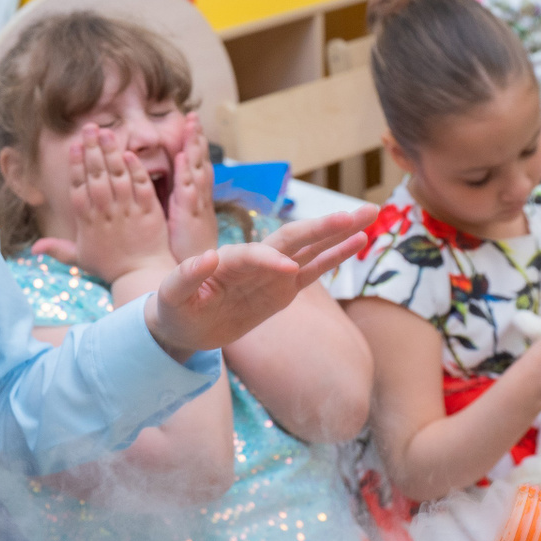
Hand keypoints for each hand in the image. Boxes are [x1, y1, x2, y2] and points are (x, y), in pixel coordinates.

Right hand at [31, 125, 176, 284]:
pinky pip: (141, 187)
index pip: (79, 189)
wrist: (141, 277)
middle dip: (92, 151)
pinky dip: (136, 171)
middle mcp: (106, 214)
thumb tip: (33, 248)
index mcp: (88, 223)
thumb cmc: (111, 267)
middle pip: (97, 177)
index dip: (76, 166)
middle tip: (90, 127)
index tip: (73, 146)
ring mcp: (128, 212)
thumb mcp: (81, 259)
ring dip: (111, 154)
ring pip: (118, 177)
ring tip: (107, 133)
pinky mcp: (149, 212)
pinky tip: (129, 155)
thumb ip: (58, 250)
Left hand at [145, 206, 373, 360]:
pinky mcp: (283, 290)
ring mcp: (272, 274)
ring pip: (311, 248)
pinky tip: (359, 242)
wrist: (183, 327)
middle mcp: (256, 261)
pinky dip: (335, 256)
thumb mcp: (171, 297)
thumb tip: (207, 257)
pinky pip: (314, 271)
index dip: (270, 261)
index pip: (255, 255)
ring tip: (370, 215)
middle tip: (359, 212)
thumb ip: (186, 276)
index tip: (287, 272)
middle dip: (326, 226)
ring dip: (340, 232)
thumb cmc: (173, 309)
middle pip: (295, 238)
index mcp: (228, 260)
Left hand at [165, 113, 219, 261]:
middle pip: (197, 162)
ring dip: (193, 147)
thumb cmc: (182, 254)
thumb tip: (164, 189)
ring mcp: (195, 206)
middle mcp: (197, 199)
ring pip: (196, 170)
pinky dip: (185, 172)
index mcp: (193, 200)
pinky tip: (181, 156)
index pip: (193, 166)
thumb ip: (172, 205)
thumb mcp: (177, 226)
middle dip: (196, 138)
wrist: (193, 280)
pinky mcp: (189, 218)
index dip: (191, 145)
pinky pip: (187, 191)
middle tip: (192, 115)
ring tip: (191, 124)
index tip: (188, 123)